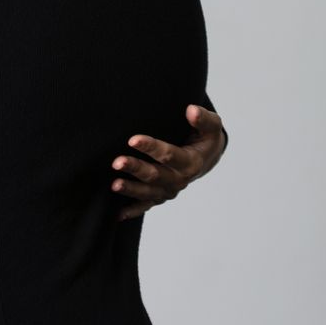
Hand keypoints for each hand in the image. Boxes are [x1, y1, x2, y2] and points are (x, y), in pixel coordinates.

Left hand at [109, 103, 227, 220]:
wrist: (206, 158)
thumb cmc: (205, 138)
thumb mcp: (212, 126)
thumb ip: (203, 118)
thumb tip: (191, 110)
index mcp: (191, 162)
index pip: (169, 155)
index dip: (151, 147)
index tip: (133, 139)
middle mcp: (180, 179)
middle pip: (155, 176)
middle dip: (136, 169)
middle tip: (117, 162)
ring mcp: (169, 190)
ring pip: (148, 192)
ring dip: (131, 190)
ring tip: (114, 185)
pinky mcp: (161, 195)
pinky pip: (147, 205)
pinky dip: (133, 210)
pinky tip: (118, 214)